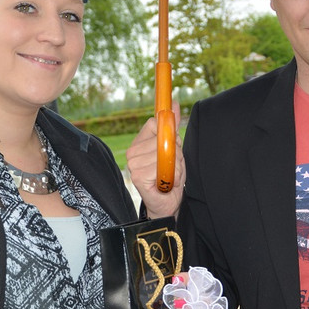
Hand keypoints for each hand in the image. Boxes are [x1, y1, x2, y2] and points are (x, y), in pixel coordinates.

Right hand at [126, 101, 184, 218]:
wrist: (167, 203)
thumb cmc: (169, 177)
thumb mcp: (175, 149)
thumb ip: (172, 128)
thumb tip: (175, 104)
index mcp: (140, 142)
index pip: (154, 123)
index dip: (169, 132)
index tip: (173, 145)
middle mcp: (132, 151)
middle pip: (162, 137)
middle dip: (175, 152)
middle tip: (171, 166)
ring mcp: (133, 163)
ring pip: (164, 153)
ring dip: (174, 166)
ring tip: (169, 176)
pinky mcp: (137, 175)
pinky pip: (162, 166)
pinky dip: (171, 175)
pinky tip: (165, 183)